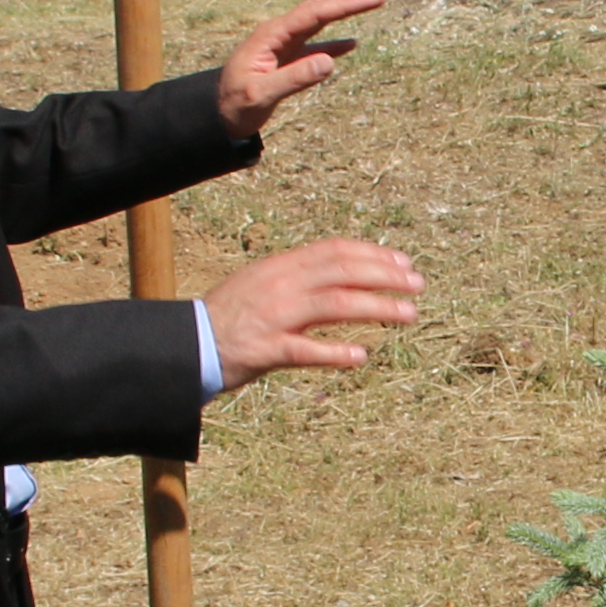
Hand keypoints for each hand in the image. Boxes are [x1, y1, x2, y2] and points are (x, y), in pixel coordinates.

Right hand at [199, 236, 422, 381]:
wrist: (187, 344)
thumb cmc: (231, 318)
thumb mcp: (265, 285)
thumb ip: (302, 281)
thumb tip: (346, 278)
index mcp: (282, 266)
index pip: (335, 250)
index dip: (373, 254)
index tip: (404, 262)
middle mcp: (280, 285)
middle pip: (341, 271)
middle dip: (385, 276)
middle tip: (418, 285)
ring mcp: (273, 316)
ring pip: (333, 304)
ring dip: (376, 307)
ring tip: (408, 315)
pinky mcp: (263, 349)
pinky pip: (304, 350)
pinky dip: (334, 352)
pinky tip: (361, 357)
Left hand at [215, 0, 385, 139]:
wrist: (216, 115)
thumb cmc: (236, 106)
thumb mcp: (262, 95)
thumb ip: (294, 78)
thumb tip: (329, 63)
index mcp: (273, 36)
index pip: (314, 13)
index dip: (344, 4)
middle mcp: (278, 34)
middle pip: (318, 9)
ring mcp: (282, 45)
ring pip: (318, 21)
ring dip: (344, 11)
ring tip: (371, 3)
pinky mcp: (285, 59)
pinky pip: (314, 44)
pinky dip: (334, 41)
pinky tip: (351, 43)